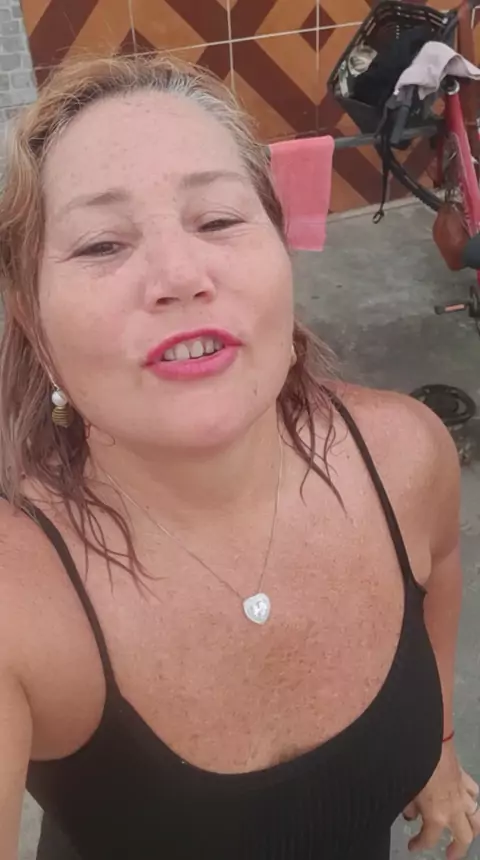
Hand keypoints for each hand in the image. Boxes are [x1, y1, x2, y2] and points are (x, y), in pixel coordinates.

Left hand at [403, 744, 479, 858]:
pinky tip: (466, 800)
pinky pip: (473, 793)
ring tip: (465, 833)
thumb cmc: (413, 766)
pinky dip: (471, 800)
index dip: (419, 845)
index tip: (412, 847)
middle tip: (450, 854)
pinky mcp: (464, 778)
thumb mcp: (405, 790)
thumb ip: (409, 807)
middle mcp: (454, 809)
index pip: (429, 839)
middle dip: (458, 849)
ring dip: (472, 829)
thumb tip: (410, 814)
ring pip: (477, 818)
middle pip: (464, 837)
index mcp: (437, 815)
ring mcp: (462, 794)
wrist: (427, 742)